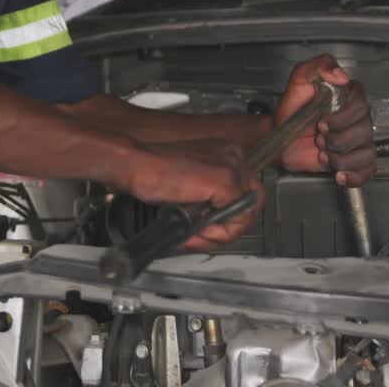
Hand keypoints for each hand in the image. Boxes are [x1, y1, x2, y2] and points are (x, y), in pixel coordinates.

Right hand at [125, 138, 263, 250]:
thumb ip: (210, 197)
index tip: (206, 227)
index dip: (228, 217)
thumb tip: (221, 220)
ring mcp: (232, 168)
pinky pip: (237, 219)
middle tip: (203, 236)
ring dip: (221, 234)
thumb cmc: (152, 171)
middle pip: (251, 204)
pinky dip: (217, 234)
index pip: (245, 192)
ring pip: (246, 215)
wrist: (137, 164)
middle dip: (228, 228)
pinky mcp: (226, 182)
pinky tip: (195, 232)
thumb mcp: (191, 184)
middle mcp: (234, 156)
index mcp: (226, 154)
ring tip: (196, 235)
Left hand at [276, 54, 375, 185]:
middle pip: (364, 130)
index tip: (322, 123)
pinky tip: (339, 175)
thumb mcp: (299, 79)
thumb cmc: (291, 108)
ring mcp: (357, 140)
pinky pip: (367, 169)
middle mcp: (357, 118)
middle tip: (319, 138)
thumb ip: (319, 66)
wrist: (280, 135)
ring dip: (341, 158)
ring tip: (323, 154)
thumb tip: (341, 76)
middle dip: (338, 139)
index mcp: (348, 97)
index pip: (361, 104)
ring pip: (366, 152)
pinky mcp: (353, 160)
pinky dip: (354, 175)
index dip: (343, 117)